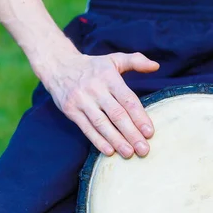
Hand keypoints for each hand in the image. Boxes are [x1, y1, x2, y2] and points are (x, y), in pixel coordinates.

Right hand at [43, 52, 159, 157]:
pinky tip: (109, 151)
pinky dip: (97, 141)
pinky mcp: (70, 110)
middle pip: (117, 115)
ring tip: (129, 153)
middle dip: (131, 134)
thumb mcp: (114, 59)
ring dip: (116, 140)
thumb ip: (135, 61)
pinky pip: (86, 128)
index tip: (150, 132)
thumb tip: (156, 66)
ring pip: (101, 124)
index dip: (139, 117)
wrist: (57, 65)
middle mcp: (95, 89)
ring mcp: (81, 100)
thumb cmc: (93, 67)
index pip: (128, 100)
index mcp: (109, 77)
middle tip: (144, 149)